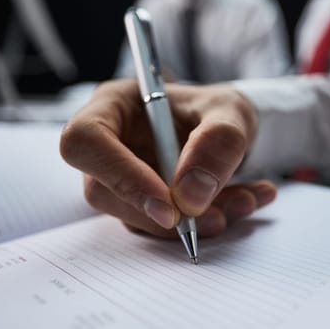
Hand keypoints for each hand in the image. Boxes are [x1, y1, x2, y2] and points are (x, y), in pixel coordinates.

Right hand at [60, 79, 276, 237]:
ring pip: (135, 216)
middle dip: (163, 214)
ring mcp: (120, 177)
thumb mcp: (231, 110)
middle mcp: (108, 143)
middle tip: (217, 218)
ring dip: (191, 223)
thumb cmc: (218, 110)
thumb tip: (191, 196)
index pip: (86, 141)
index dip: (120, 176)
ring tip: (243, 203)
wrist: (228, 131)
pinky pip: (159, 225)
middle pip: (103, 191)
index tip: (169, 205)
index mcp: (114, 105)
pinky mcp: (140, 203)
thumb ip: (218, 141)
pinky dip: (203, 223)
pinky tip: (241, 204)